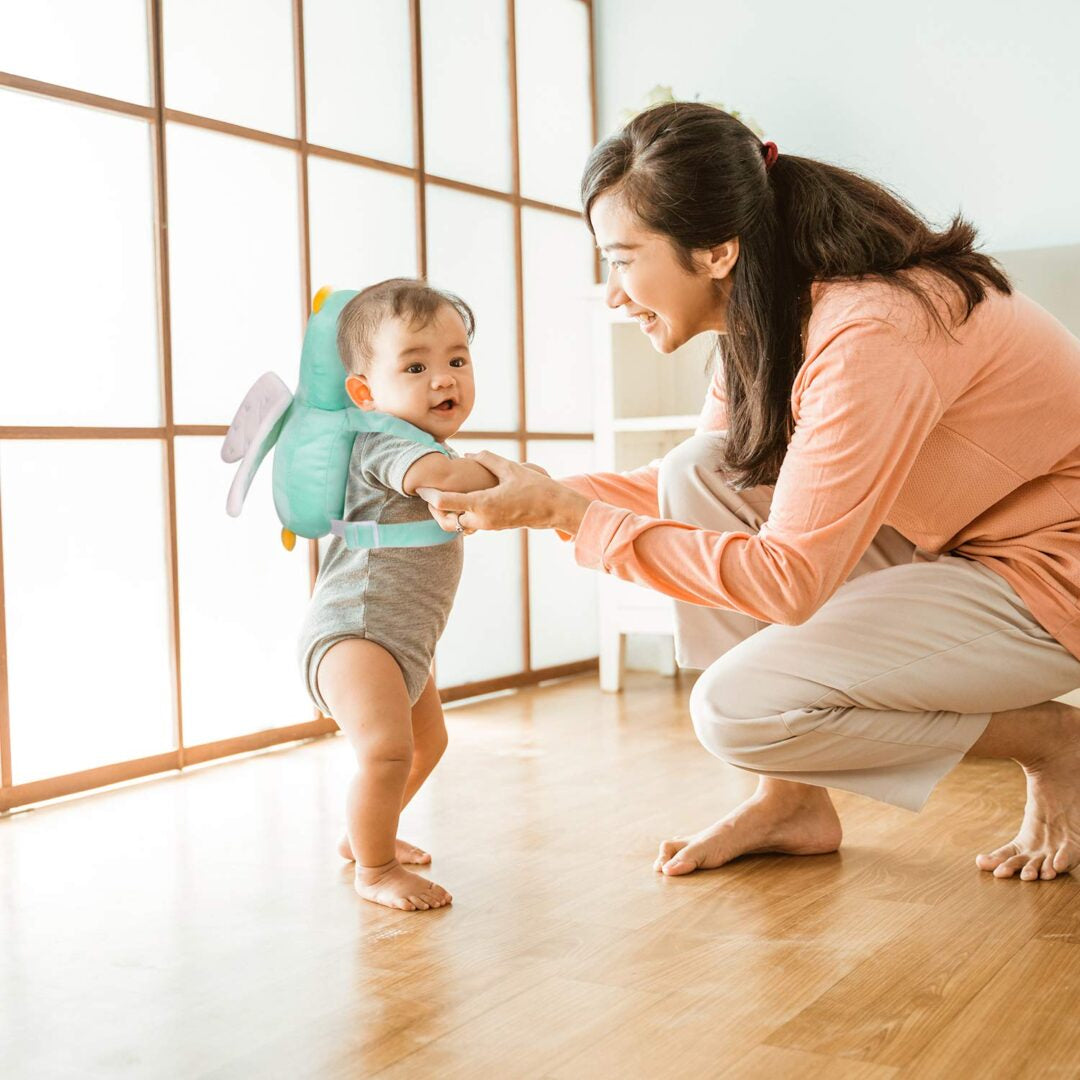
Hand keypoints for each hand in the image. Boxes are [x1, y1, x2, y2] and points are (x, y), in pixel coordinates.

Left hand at [415, 451, 588, 534]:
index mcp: (483, 504)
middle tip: (427, 491)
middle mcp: (482, 519)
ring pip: (457, 523)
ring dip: (447, 512)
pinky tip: (460, 500)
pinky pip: (470, 523)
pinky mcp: (493, 526)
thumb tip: (467, 455)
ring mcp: (488, 525)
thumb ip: (486, 459)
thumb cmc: (535, 487)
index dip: (429, 495)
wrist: (555, 509)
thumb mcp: (510, 468)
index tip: (420, 486)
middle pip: (446, 518)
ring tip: (440, 496)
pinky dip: (460, 514)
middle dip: (435, 506)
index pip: (445, 503)